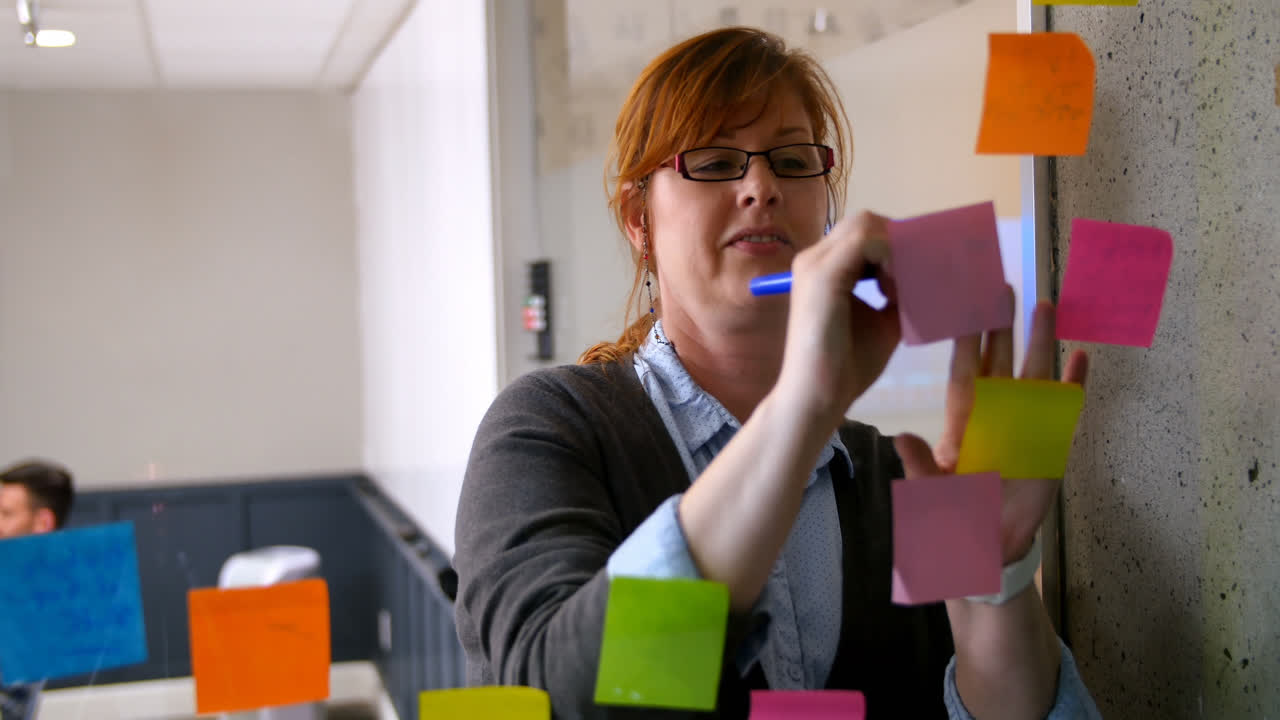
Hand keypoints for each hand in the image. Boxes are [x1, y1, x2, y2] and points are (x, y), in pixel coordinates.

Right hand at [775, 210, 901, 428]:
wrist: (818, 399)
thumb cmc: (847, 367)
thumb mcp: (884, 319)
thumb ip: (898, 292)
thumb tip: (927, 272)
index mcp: (824, 268)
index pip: (865, 233)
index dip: (896, 246)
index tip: (918, 276)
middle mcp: (814, 258)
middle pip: (867, 222)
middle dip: (900, 243)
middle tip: (917, 278)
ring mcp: (815, 264)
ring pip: (867, 225)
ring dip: (897, 249)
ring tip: (905, 287)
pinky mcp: (821, 276)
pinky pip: (865, 241)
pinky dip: (891, 257)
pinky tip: (896, 290)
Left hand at [894, 294, 1088, 563]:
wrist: (990, 546)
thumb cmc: (955, 516)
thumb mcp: (933, 492)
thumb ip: (922, 466)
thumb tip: (900, 438)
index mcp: (964, 419)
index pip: (964, 369)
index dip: (964, 338)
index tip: (962, 304)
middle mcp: (995, 413)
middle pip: (999, 360)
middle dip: (1002, 324)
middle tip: (1004, 286)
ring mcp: (1026, 425)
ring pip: (1034, 373)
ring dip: (1040, 341)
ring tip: (1046, 306)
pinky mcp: (1052, 443)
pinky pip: (1066, 407)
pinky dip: (1074, 383)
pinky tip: (1083, 357)